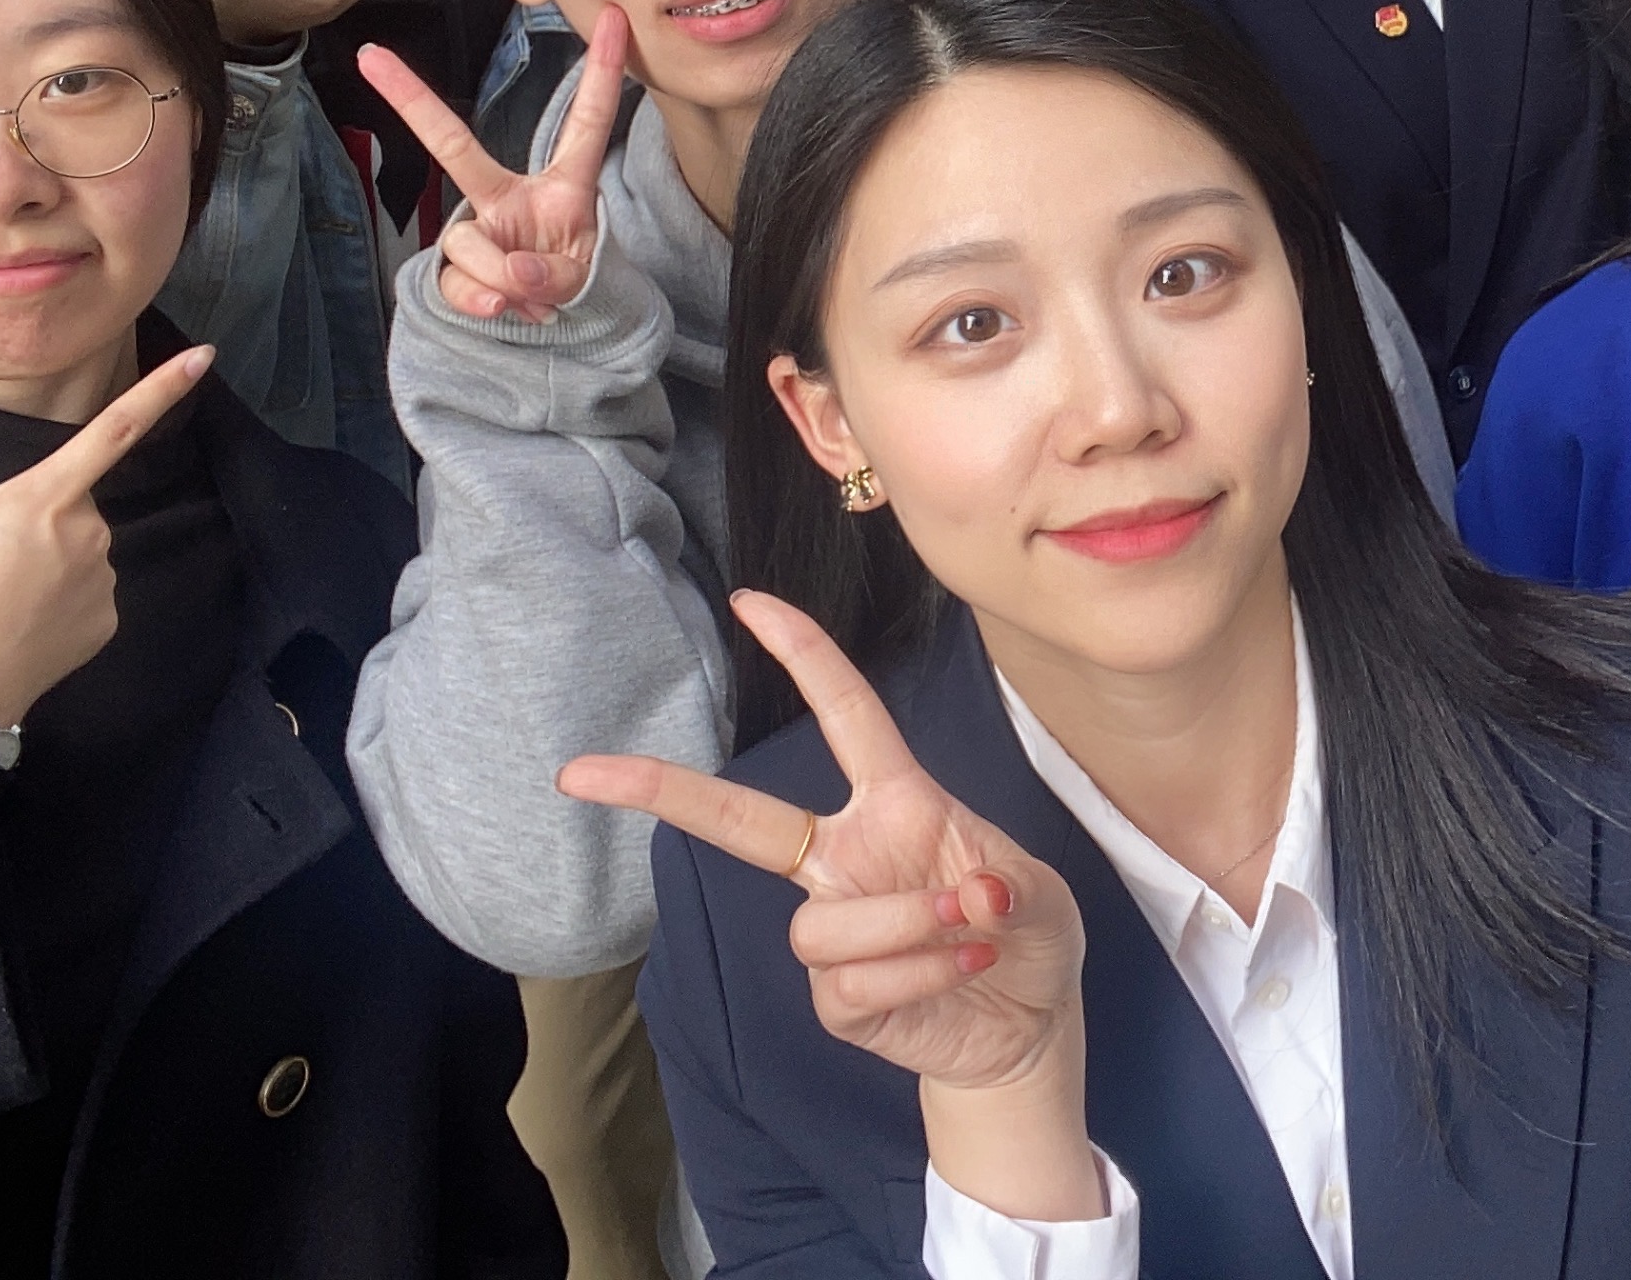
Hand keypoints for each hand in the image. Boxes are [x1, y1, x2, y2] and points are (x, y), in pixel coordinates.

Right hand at [0, 342, 216, 726]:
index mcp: (47, 498)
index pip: (115, 430)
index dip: (162, 390)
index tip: (206, 357)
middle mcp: (89, 531)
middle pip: (70, 504)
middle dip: (36, 519)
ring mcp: (102, 578)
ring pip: (79, 549)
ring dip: (48, 560)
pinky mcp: (107, 620)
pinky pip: (87, 594)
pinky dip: (60, 601)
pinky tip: (23, 619)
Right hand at [360, 10, 631, 323]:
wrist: (548, 322)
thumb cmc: (570, 278)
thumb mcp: (583, 278)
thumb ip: (555, 275)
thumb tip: (514, 272)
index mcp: (563, 183)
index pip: (587, 121)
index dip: (603, 71)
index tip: (616, 18)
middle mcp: (509, 195)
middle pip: (455, 146)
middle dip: (412, 101)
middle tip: (370, 56)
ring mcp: (476, 228)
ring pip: (467, 244)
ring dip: (503, 282)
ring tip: (530, 299)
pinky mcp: (452, 266)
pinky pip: (453, 281)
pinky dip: (480, 303)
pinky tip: (502, 310)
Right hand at [565, 593, 1098, 1217]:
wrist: (1030, 1028)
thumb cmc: (1026, 935)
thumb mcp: (1044, 892)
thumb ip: (1010, 886)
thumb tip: (971, 893)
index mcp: (895, 807)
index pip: (846, 716)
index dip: (804, 654)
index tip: (750, 601)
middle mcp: (849, 858)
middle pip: (741, 817)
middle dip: (662, 788)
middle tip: (586, 772)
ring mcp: (834, 928)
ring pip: (819, 923)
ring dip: (906, 925)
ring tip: (973, 931)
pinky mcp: (837, 999)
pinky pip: (850, 982)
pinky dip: (918, 977)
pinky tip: (960, 972)